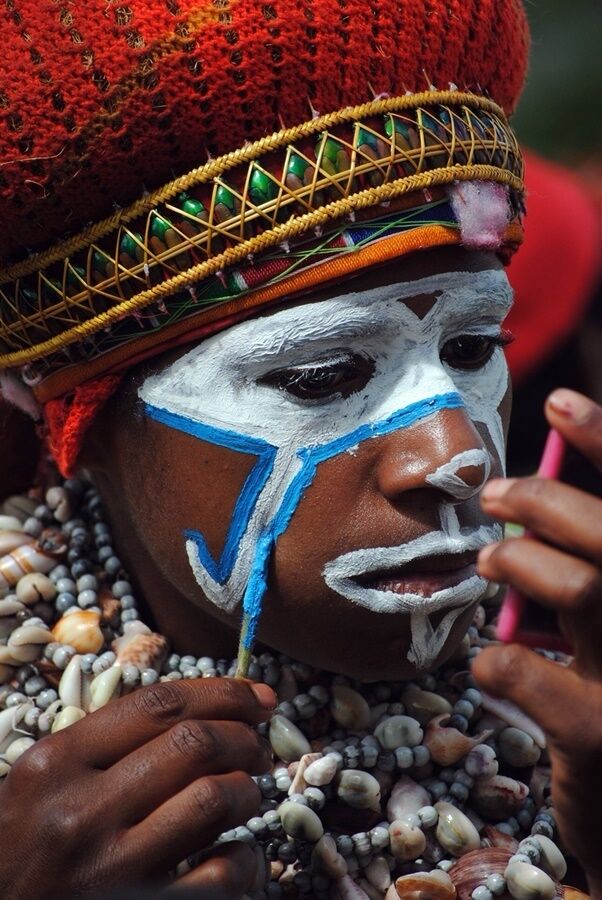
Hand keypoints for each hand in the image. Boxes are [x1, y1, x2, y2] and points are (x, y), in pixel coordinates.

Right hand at [0, 677, 274, 898]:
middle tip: (256, 748)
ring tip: (247, 793)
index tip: (255, 696)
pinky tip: (238, 853)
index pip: (159, 704)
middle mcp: (80, 811)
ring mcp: (110, 869)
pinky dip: (245, 860)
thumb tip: (201, 710)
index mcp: (56, 763)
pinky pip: (218, 878)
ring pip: (212, 800)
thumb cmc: (21, 849)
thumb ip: (104, 743)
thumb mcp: (42, 783)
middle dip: (242, 737)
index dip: (222, 693)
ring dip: (247, 790)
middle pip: (193, 744)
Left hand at [473, 389, 601, 889]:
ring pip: (586, 590)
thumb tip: (532, 507)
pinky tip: (489, 663)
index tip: (557, 402)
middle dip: (545, 504)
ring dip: (523, 566)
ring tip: (490, 567)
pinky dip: (499, 660)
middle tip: (496, 498)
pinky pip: (532, 676)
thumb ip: (590, 569)